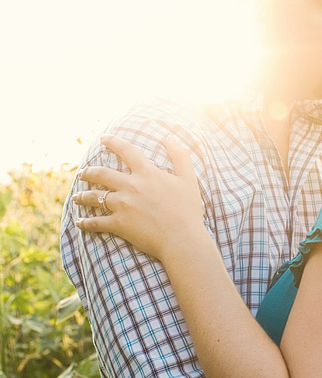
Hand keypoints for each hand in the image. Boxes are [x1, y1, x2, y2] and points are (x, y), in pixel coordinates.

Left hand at [73, 134, 206, 260]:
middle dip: (89, 172)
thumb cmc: (188, 210)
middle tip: (82, 173)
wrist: (182, 239)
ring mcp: (122, 205)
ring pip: (94, 196)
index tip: (103, 138)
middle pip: (102, 174)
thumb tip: (171, 138)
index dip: (113, 142)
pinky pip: (96, 222)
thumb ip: (181, 157)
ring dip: (82, 196)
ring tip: (76, 196)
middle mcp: (131, 186)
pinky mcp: (118, 224)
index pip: (126, 151)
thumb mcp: (189, 180)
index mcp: (147, 173)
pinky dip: (85, 223)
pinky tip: (79, 223)